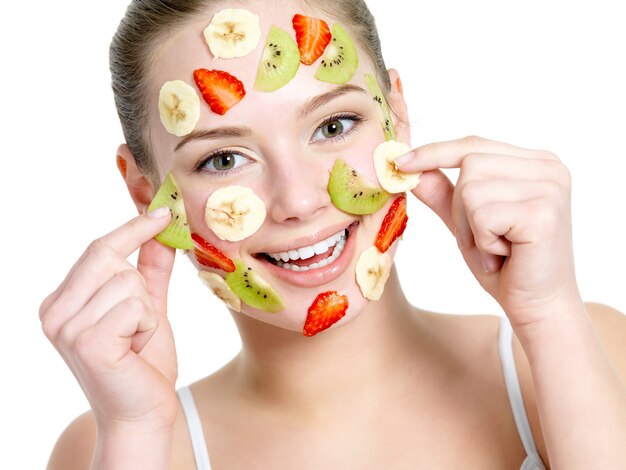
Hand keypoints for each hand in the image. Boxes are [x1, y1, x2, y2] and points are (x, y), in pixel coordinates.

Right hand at [39, 208, 177, 435]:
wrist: (144, 413)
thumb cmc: (143, 363)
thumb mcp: (148, 307)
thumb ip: (150, 270)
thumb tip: (161, 231)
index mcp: (62, 302)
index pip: (97, 249)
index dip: (133, 228)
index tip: (164, 212)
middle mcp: (54, 313)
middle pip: (110, 258)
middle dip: (141, 287)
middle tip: (140, 322)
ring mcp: (66, 328)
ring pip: (128, 282)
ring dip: (147, 312)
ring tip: (135, 341)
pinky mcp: (88, 343)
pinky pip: (136, 306)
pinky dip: (148, 326)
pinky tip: (135, 350)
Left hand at [397, 136, 581, 326]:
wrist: (536, 306)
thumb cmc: (504, 264)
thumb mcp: (465, 222)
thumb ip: (442, 193)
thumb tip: (408, 167)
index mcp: (535, 162)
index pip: (474, 144)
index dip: (434, 152)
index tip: (399, 162)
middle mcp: (549, 167)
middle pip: (469, 164)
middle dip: (460, 208)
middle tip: (484, 240)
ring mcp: (550, 187)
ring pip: (471, 189)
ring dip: (471, 228)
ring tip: (496, 248)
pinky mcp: (542, 212)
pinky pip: (482, 214)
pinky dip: (483, 241)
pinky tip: (505, 255)